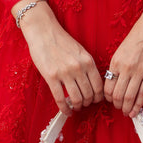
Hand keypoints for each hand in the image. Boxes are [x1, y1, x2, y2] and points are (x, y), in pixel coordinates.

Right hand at [14, 0, 103, 115]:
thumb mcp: (80, 51)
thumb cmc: (61, 41)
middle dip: (87, 103)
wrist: (44, 32)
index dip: (98, 97)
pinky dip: (65, 109)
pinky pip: (60, 99)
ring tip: (75, 107)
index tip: (95, 100)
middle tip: (84, 104)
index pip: (99, 86)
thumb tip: (91, 85)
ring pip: (76, 99)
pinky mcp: (51, 77)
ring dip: (77, 106)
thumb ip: (87, 66)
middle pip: (89, 95)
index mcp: (88, 61)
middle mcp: (79, 68)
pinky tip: (66, 111)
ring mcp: (65, 73)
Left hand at [105, 0, 142, 117]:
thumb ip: (118, 65)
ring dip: (126, 108)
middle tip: (119, 108)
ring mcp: (139, 72)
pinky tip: (135, 111)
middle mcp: (126, 68)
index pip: (107, 86)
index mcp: (116, 61)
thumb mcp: (122, 50)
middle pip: (117, 95)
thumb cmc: (138, 36)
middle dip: (117, 105)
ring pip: (129, 97)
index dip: (108, 97)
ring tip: (126, 112)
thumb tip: (115, 81)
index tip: (111, 100)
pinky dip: (138, 105)